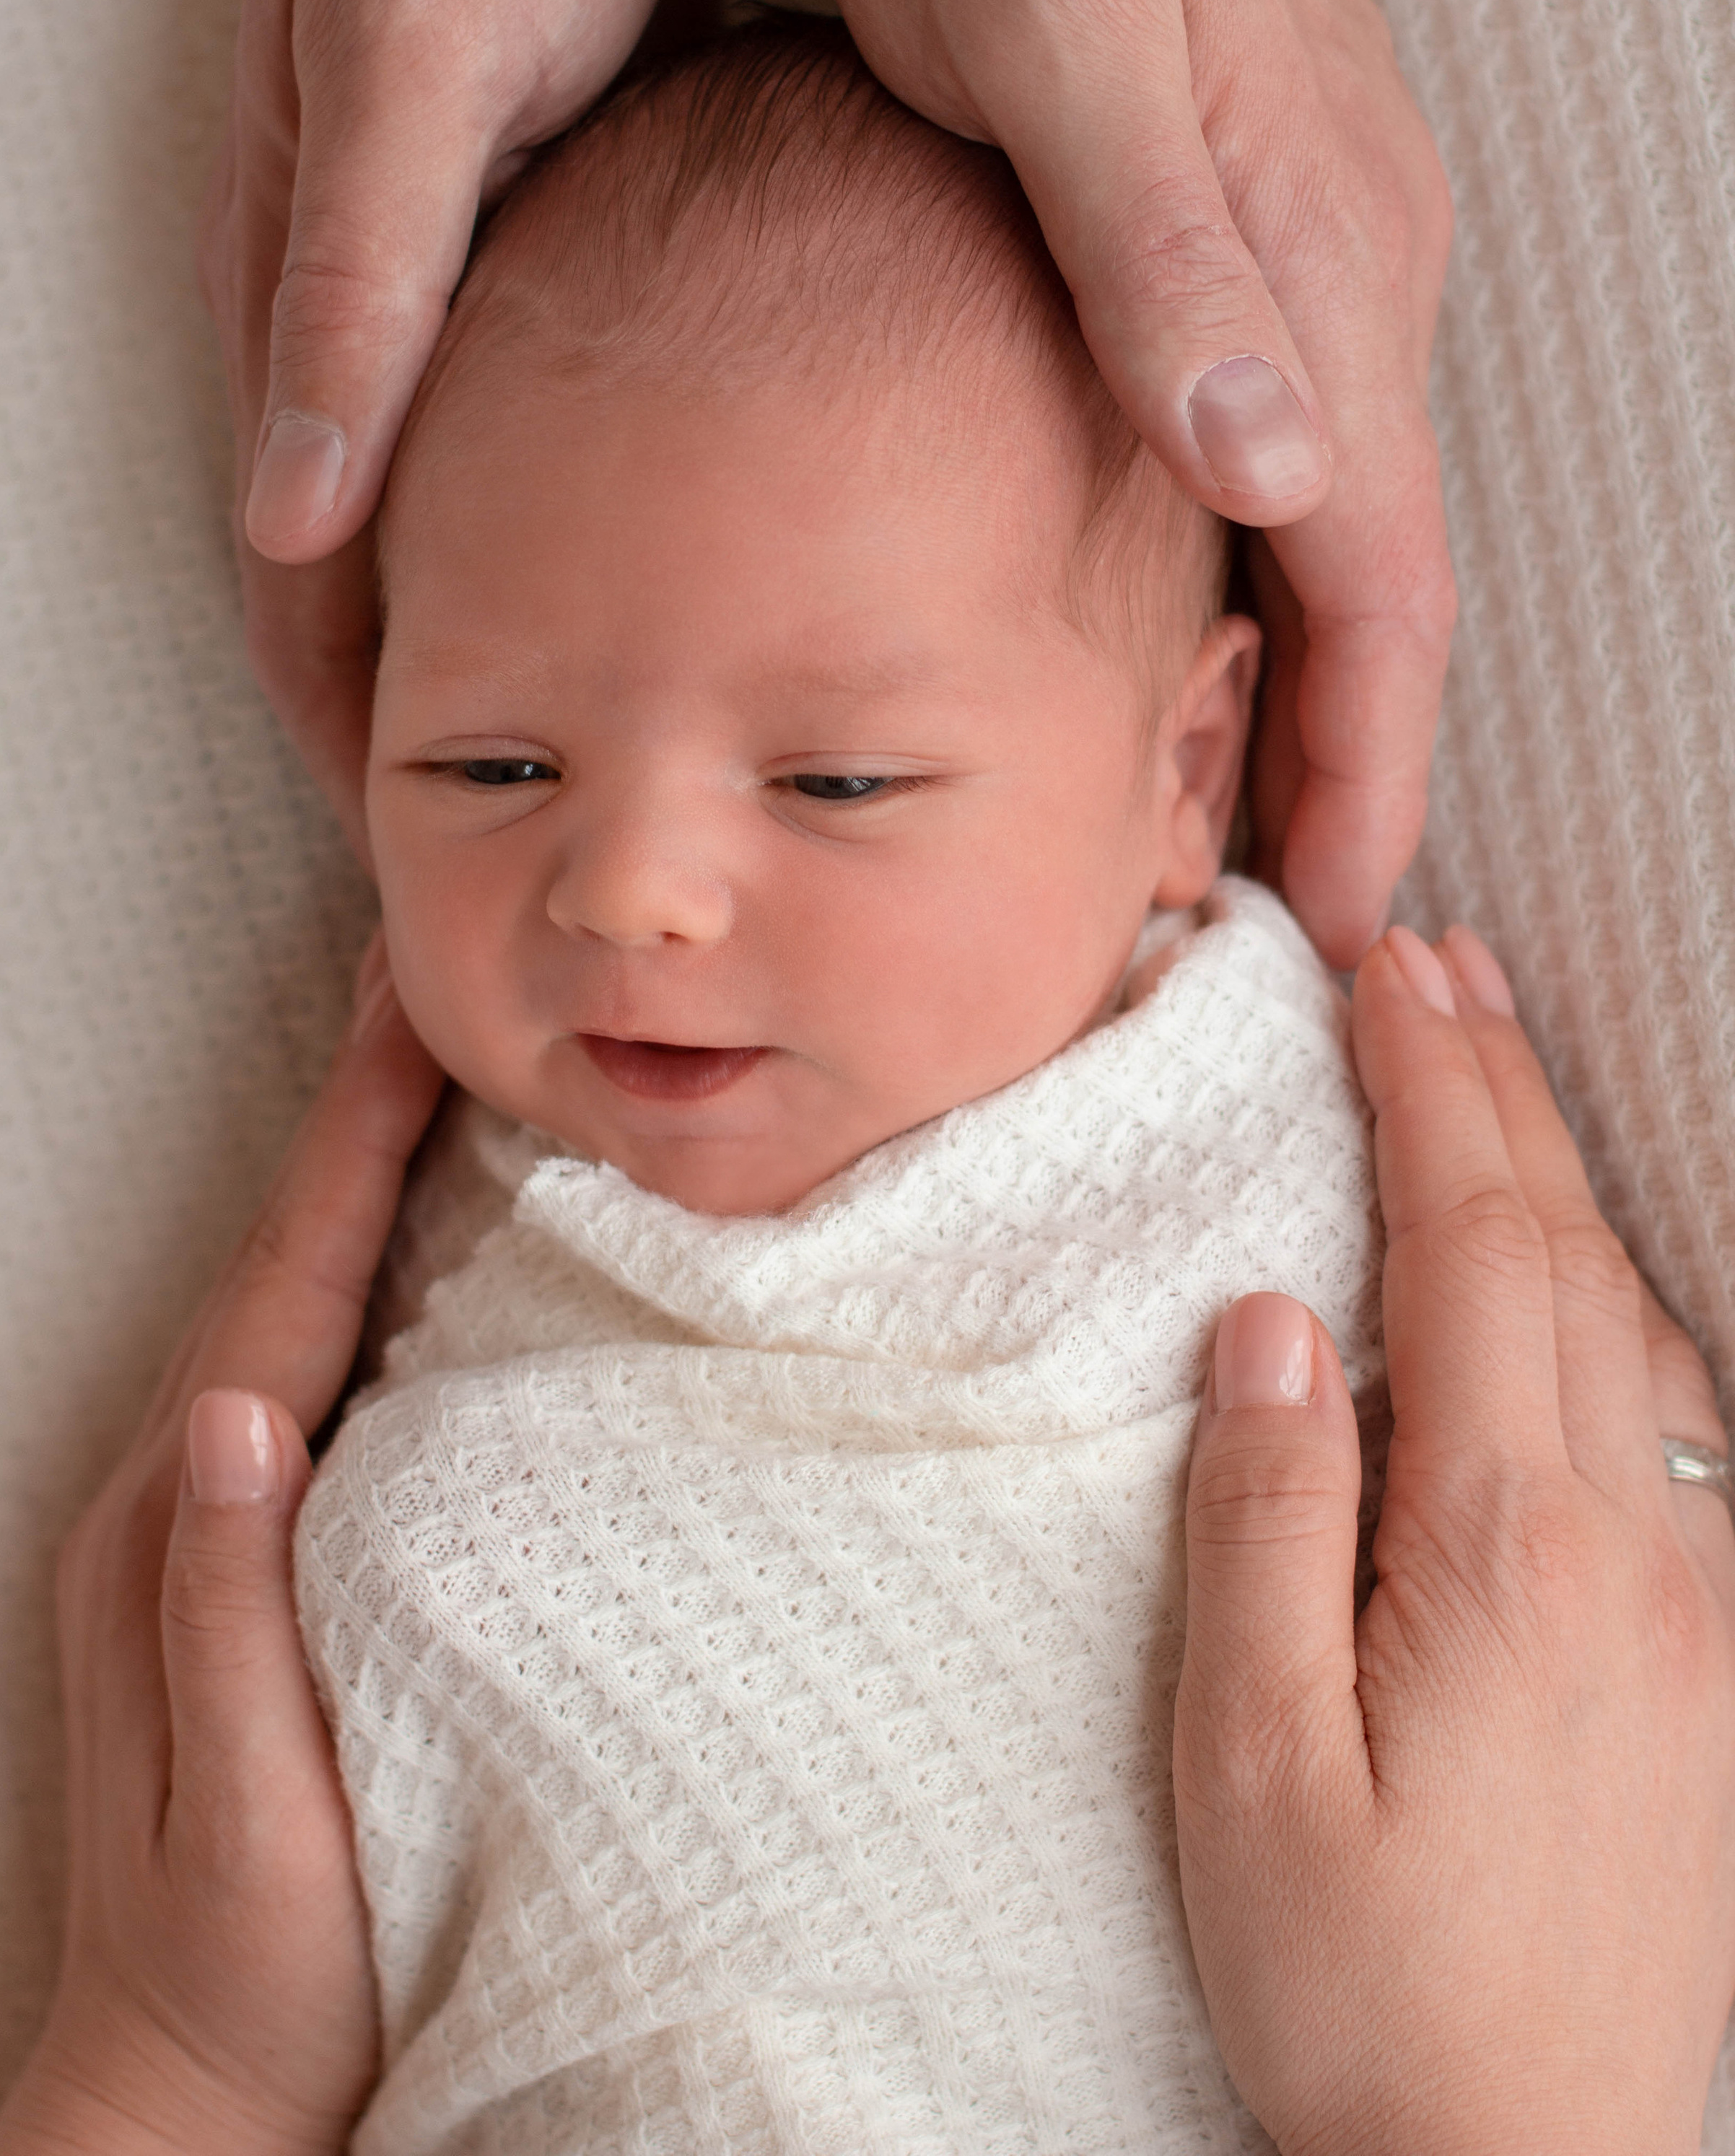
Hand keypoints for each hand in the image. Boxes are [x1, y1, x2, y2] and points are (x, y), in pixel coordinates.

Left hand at [0, 941, 442, 2155]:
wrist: (178, 2099)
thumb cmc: (246, 1974)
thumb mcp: (247, 1809)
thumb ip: (224, 1608)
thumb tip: (232, 1409)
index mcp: (180, 1535)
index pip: (282, 1294)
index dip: (351, 1144)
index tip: (412, 1010)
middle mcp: (176, 1502)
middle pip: (283, 1263)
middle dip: (359, 1118)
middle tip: (435, 986)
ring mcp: (201, 1530)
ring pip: (297, 1306)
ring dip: (363, 1181)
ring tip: (443, 1075)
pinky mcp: (240, 1564)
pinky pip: (312, 1372)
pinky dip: (363, 1279)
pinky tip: (422, 1251)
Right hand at [210, 0, 710, 845]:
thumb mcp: (417, 62)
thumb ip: (359, 289)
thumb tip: (296, 520)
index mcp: (314, 313)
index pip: (312, 602)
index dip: (369, 755)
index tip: (445, 902)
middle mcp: (376, 332)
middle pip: (389, 605)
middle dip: (458, 750)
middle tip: (555, 894)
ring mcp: (457, 299)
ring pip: (479, 543)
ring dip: (532, 668)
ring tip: (629, 794)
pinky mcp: (540, 252)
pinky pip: (548, 451)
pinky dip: (590, 553)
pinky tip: (686, 610)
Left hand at [776, 0, 1453, 964]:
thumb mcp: (1050, 35)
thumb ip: (1164, 254)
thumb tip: (1275, 469)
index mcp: (1310, 249)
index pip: (1373, 568)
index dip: (1360, 755)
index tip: (1329, 916)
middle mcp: (1333, 255)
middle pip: (1366, 563)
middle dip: (1332, 748)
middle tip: (1258, 915)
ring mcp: (1292, 222)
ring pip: (1317, 505)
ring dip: (1284, 666)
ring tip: (1211, 808)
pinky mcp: (1227, 190)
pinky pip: (1267, 421)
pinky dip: (1236, 553)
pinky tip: (1165, 601)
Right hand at [1175, 927, 1734, 2155]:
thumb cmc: (1365, 1987)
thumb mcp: (1252, 1766)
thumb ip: (1265, 1522)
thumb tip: (1269, 1322)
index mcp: (1505, 1549)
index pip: (1470, 1253)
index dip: (1428, 1094)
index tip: (1385, 969)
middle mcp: (1627, 1548)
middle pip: (1561, 1255)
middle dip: (1494, 1088)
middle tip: (1437, 954)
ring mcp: (1690, 1600)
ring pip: (1629, 1322)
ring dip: (1557, 1173)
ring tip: (1493, 1060)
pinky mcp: (1707, 1659)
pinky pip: (1671, 1415)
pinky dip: (1614, 1294)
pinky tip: (1584, 1271)